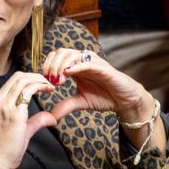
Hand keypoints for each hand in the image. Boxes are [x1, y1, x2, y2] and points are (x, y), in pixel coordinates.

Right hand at [0, 72, 56, 168]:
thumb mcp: (22, 130)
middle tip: (49, 83)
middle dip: (36, 76)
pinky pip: (28, 91)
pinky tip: (48, 90)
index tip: (42, 84)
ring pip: (23, 81)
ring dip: (39, 80)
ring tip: (50, 86)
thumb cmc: (6, 148)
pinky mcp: (14, 114)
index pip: (13, 81)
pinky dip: (40, 86)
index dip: (30, 78)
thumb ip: (36, 121)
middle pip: (18, 77)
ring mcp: (4, 107)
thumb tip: (52, 118)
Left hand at [45, 49, 165, 152]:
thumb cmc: (103, 97)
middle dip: (51, 65)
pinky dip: (77, 66)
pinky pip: (88, 62)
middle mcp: (83, 61)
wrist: (124, 101)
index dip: (47, 65)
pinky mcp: (103, 68)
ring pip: (72, 54)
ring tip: (58, 80)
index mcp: (75, 66)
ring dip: (61, 65)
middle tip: (49, 79)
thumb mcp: (80, 102)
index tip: (44, 80)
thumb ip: (66, 105)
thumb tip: (51, 116)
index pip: (56, 56)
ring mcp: (93, 62)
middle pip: (61, 52)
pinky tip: (68, 73)